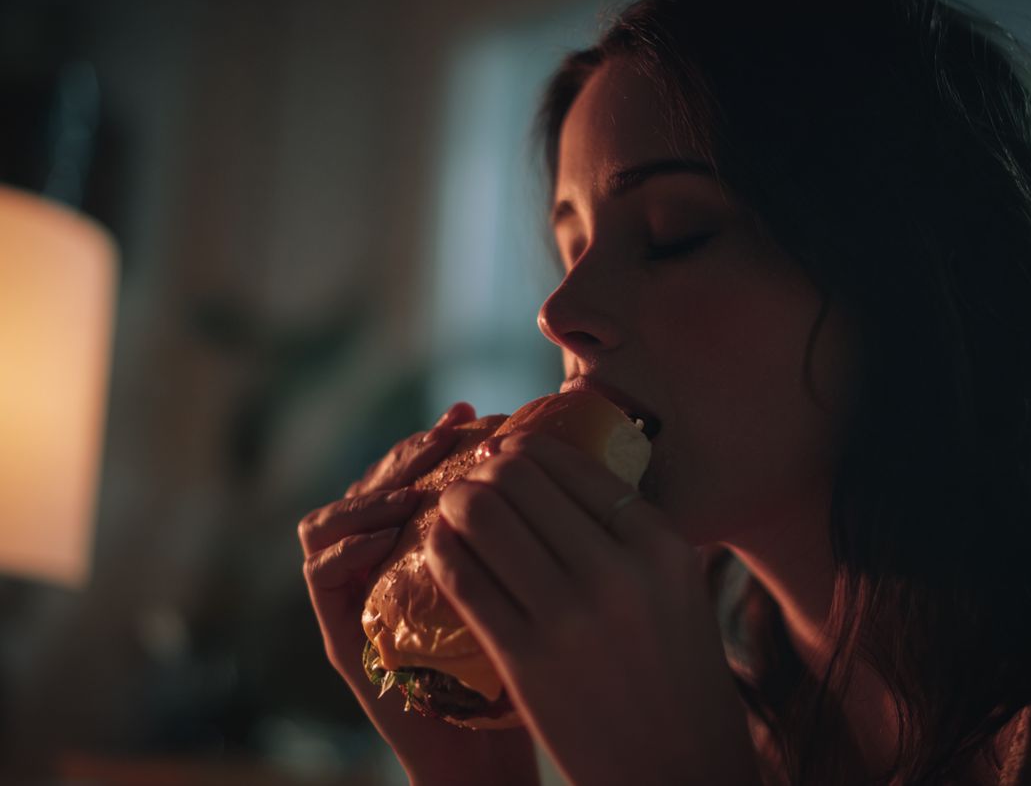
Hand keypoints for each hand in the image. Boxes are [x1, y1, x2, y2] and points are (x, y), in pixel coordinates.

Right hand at [298, 402, 537, 785]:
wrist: (492, 759)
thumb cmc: (531, 671)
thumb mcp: (541, 586)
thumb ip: (540, 532)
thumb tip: (576, 460)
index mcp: (431, 547)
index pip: (418, 469)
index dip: (442, 436)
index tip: (480, 415)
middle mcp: (386, 566)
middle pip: (373, 482)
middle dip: (411, 449)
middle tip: (451, 431)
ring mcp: (359, 598)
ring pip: (332, 517)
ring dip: (374, 489)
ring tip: (422, 483)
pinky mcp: (343, 636)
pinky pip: (318, 573)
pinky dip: (347, 543)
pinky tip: (393, 533)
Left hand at [425, 431, 762, 785]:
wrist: (678, 770)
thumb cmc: (678, 676)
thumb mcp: (678, 587)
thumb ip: (631, 533)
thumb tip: (564, 474)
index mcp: (660, 544)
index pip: (572, 464)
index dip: (526, 449)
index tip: (506, 454)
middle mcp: (618, 570)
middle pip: (520, 479)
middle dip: (484, 471)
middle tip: (473, 481)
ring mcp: (568, 615)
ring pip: (482, 518)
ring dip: (454, 503)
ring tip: (451, 511)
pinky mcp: (524, 659)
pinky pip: (462, 578)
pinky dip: (441, 552)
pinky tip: (439, 551)